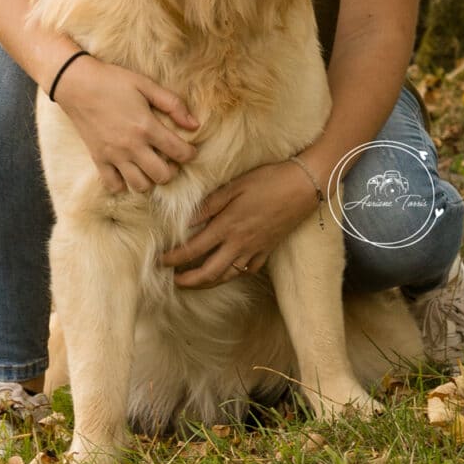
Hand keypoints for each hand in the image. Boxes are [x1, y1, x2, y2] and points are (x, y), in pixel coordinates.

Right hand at [54, 54, 198, 192]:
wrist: (77, 84)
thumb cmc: (113, 81)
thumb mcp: (146, 85)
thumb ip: (173, 104)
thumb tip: (195, 125)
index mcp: (146, 127)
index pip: (178, 152)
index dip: (190, 154)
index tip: (190, 151)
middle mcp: (131, 146)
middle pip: (162, 176)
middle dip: (172, 170)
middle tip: (170, 159)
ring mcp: (113, 156)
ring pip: (140, 186)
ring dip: (150, 179)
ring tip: (150, 166)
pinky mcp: (98, 159)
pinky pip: (114, 185)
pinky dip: (124, 184)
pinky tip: (128, 171)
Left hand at [160, 159, 319, 287]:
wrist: (304, 186)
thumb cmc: (268, 180)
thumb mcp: (235, 186)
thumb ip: (209, 205)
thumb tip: (185, 221)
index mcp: (228, 226)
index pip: (193, 250)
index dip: (174, 259)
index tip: (160, 261)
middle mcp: (240, 243)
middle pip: (208, 273)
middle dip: (188, 281)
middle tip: (173, 282)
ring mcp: (255, 250)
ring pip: (227, 276)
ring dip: (207, 283)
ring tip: (195, 282)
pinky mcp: (267, 250)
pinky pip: (246, 270)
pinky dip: (232, 275)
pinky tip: (226, 271)